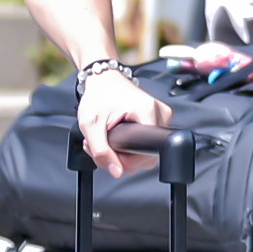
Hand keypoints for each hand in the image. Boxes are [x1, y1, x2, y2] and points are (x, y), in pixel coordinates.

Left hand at [76, 62, 171, 179]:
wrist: (103, 79)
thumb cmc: (98, 95)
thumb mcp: (91, 124)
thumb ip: (101, 151)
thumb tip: (117, 172)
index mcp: (148, 112)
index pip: (146, 154)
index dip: (126, 160)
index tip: (109, 150)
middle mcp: (160, 114)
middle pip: (147, 155)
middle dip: (122, 156)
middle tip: (103, 143)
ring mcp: (161, 116)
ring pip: (146, 151)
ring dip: (124, 151)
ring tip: (107, 137)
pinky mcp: (157, 119)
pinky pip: (146, 142)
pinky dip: (130, 144)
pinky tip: (117, 135)